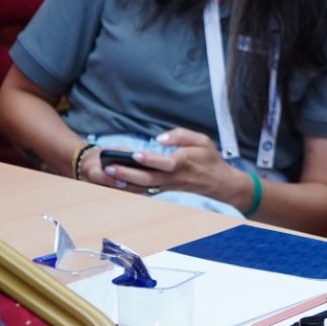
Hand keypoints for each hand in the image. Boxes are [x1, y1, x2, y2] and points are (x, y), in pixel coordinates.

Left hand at [98, 128, 239, 203]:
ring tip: (107, 175)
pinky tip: (116, 182)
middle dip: (127, 173)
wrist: (219, 183)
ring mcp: (168, 185)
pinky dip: (130, 188)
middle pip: (148, 178)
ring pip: (143, 187)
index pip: (164, 162)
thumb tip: (160, 138)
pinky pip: (144, 190)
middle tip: (109, 167)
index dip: (150, 159)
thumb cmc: (209, 159)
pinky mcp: (164, 189)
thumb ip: (182, 135)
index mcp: (183, 163)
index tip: (135, 154)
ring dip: (124, 182)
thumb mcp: (203, 140)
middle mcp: (173, 177)